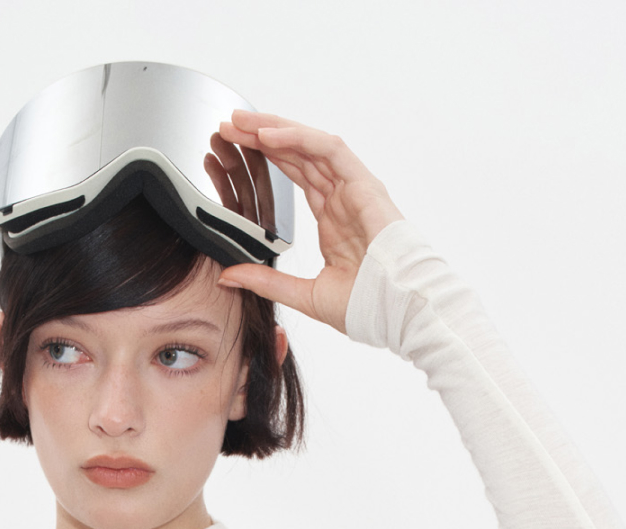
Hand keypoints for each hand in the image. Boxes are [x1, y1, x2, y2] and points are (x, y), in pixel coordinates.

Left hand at [210, 113, 403, 332]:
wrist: (398, 310)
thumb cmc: (367, 305)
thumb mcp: (303, 295)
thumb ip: (266, 282)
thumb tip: (227, 276)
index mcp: (331, 219)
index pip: (295, 174)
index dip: (265, 159)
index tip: (233, 150)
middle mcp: (341, 197)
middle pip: (297, 154)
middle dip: (262, 136)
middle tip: (229, 125)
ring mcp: (353, 188)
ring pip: (309, 144)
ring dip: (274, 129)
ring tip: (240, 122)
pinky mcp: (363, 183)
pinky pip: (329, 149)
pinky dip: (298, 138)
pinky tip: (268, 135)